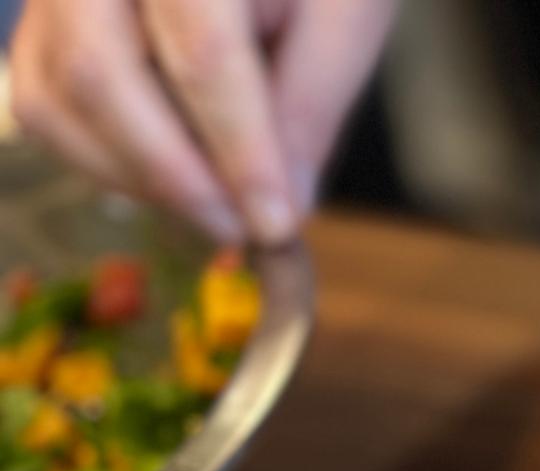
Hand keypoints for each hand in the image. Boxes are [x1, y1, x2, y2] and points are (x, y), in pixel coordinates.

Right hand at [9, 0, 398, 244]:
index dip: (240, 153)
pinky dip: (103, 162)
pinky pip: (43, 107)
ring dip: (139, 177)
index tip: (276, 223)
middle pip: (102, 77)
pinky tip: (175, 179)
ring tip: (218, 205)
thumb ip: (314, 98)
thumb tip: (284, 204)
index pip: (202, 54)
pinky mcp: (42, 25)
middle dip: (177, 176)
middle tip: (242, 229)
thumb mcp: (346, 13)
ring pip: (57, 100)